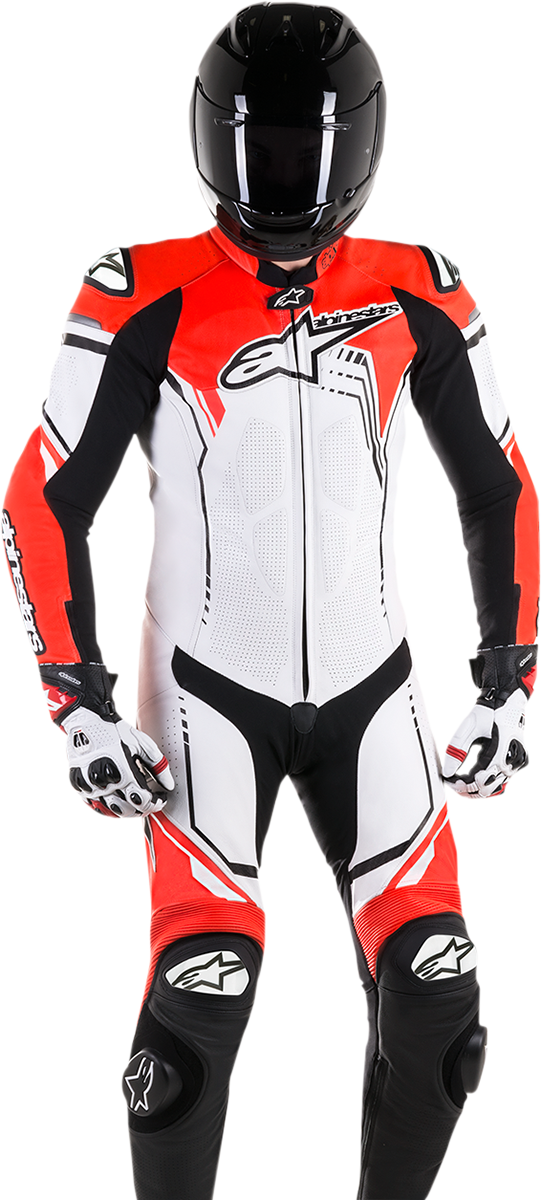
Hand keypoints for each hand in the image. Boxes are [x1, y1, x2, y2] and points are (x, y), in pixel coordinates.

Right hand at [38, 660, 173, 816]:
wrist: (88, 721)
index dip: (155, 804)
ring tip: (134, 804)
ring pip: (111, 811)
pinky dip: (107, 808)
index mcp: (124, 772)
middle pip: (128, 809)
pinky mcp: (79, 785)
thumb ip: (158, 765)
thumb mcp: (143, 744)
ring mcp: (90, 785)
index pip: (143, 801)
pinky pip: (94, 805)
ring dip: (126, 811)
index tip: (160, 799)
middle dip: (143, 808)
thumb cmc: (114, 730)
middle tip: (149, 802)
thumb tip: (168, 784)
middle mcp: (106, 782)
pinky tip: (115, 804)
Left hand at [443, 644, 535, 797]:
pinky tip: (478, 775)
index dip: (462, 784)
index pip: (479, 779)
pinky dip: (490, 781)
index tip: (450, 782)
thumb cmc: (486, 713)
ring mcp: (518, 762)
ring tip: (463, 782)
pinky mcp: (521, 762)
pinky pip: (504, 780)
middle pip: (488, 788)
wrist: (505, 702)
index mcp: (500, 750)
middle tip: (454, 785)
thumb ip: (456, 751)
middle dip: (469, 789)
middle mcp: (512, 759)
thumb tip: (447, 773)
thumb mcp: (466, 729)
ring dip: (479, 787)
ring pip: (497, 787)